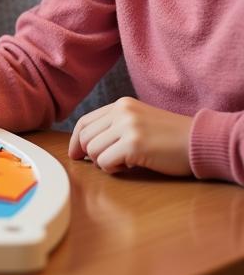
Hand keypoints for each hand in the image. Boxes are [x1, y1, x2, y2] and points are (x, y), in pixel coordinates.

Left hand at [68, 97, 192, 175]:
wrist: (200, 141)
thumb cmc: (170, 138)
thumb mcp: (139, 122)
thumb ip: (115, 127)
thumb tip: (85, 146)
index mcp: (120, 105)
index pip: (84, 121)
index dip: (75, 140)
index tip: (75, 154)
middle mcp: (121, 112)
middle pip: (85, 137)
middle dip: (90, 154)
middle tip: (107, 163)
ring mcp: (127, 127)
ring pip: (93, 150)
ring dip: (104, 163)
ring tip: (124, 162)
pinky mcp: (134, 144)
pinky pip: (106, 162)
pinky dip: (113, 169)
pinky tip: (130, 166)